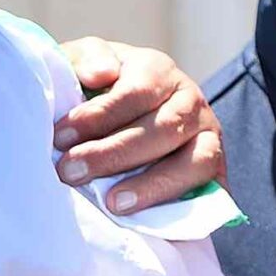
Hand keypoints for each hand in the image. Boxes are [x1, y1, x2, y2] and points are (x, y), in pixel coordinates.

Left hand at [53, 38, 222, 210]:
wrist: (118, 126)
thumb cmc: (94, 93)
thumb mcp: (83, 66)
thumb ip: (87, 59)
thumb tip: (102, 74)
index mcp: (158, 70)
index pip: (137, 91)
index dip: (99, 115)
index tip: (61, 136)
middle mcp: (190, 101)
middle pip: (163, 128)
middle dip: (113, 153)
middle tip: (71, 172)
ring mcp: (208, 137)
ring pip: (194, 161)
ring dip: (152, 185)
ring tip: (112, 204)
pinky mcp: (215, 173)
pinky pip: (207, 190)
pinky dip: (180, 202)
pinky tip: (146, 216)